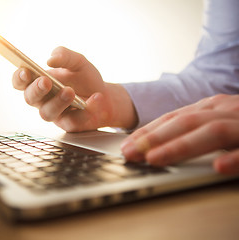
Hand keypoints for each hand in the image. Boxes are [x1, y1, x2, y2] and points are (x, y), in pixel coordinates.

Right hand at [12, 46, 136, 131]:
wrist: (105, 96)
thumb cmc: (85, 79)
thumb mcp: (77, 61)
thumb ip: (64, 55)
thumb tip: (50, 60)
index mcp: (39, 82)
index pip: (20, 82)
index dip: (19, 78)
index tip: (26, 71)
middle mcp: (43, 100)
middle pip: (30, 98)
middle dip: (36, 90)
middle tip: (46, 81)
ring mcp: (55, 114)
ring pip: (47, 113)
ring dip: (58, 102)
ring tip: (70, 91)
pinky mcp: (69, 125)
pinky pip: (73, 120)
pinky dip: (85, 109)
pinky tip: (95, 98)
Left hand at [121, 94, 238, 174]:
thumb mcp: (220, 122)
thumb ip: (195, 131)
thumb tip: (159, 147)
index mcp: (212, 108)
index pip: (173, 119)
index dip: (147, 132)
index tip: (126, 146)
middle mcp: (226, 111)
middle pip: (185, 122)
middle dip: (153, 138)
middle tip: (129, 154)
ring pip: (211, 131)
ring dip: (180, 146)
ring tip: (154, 159)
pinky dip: (235, 157)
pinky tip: (218, 166)